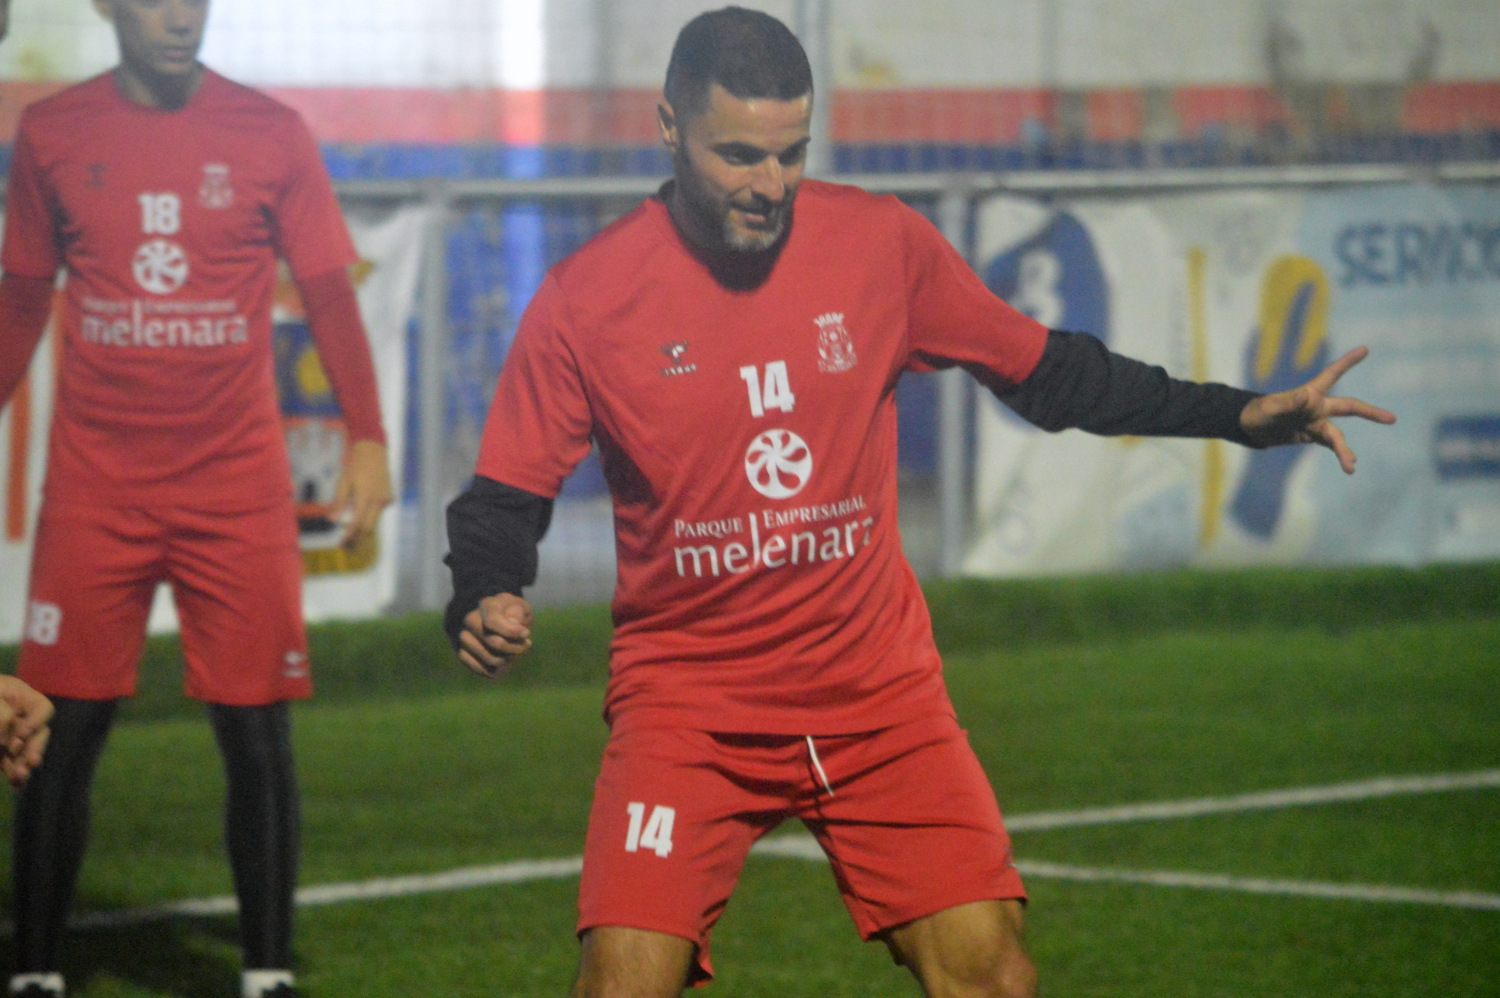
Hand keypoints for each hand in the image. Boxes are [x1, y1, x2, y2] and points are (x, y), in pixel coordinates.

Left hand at [0, 676, 52, 787]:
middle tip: (31, 762)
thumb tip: (7, 740)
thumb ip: (2, 714)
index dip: (37, 721)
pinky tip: (16, 783)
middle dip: (34, 749)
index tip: (23, 734)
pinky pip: (10, 763)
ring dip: (24, 765)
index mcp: (18, 697)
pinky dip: (13, 774)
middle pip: (38, 733)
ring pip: (24, 752)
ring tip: (20, 775)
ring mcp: (9, 736)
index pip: (42, 708)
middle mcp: (19, 717)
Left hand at [332, 439, 393, 549]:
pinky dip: (369, 516)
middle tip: (346, 546)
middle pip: (368, 528)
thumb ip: (339, 502)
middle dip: (357, 539)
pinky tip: (363, 509)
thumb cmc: (355, 467)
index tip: (341, 543)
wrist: (374, 453)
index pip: (357, 523)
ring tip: (350, 536)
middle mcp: (378, 500)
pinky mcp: (390, 498)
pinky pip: (378, 512)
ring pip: (374, 522)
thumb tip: (332, 521)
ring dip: (363, 529)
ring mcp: (386, 500)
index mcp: (365, 496)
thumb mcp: (343, 483)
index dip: (348, 535)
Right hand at [457, 593, 533, 679]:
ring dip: (509, 659)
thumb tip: (512, 623)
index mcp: (486, 605)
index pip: (493, 621)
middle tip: (526, 644)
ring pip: (492, 660)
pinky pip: (485, 671)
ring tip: (515, 651)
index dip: (512, 631)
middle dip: (516, 648)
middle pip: (496, 644)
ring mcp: (464, 638)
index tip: (527, 633)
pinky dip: (499, 669)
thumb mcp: (521, 607)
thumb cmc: (512, 613)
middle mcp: (471, 620)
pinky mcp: (462, 654)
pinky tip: (505, 659)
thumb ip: (518, 612)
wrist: (497, 620)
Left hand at [1239, 346, 1395, 474]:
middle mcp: (1318, 406)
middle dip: (1370, 413)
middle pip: (1349, 407)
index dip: (1347, 362)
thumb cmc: (1259, 412)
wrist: (1251, 427)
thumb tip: (1306, 396)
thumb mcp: (1271, 408)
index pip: (1332, 374)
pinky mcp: (1312, 435)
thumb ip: (1288, 402)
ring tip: (1351, 466)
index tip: (1365, 349)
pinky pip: (1330, 445)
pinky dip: (1339, 454)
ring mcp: (1317, 422)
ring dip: (1345, 450)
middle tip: (1392, 419)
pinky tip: (1349, 466)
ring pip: (1338, 435)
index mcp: (1310, 394)